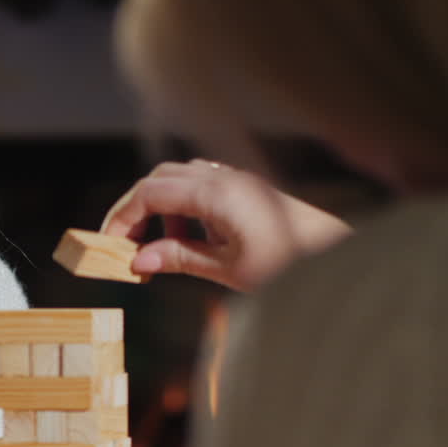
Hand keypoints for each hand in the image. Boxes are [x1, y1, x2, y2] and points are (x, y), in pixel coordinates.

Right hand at [101, 159, 350, 290]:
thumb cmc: (292, 264)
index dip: (121, 218)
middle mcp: (223, 178)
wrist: (339, 256)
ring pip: (179, 180)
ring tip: (164, 249)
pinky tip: (193, 239)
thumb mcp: (228, 269)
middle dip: (136, 210)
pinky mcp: (247, 188)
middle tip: (126, 246)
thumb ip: (179, 258)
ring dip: (161, 209)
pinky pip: (201, 186)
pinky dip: (184, 208)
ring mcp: (236, 179)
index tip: (108, 246)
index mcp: (214, 193)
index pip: (148, 193)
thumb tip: (137, 261)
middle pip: (159, 179)